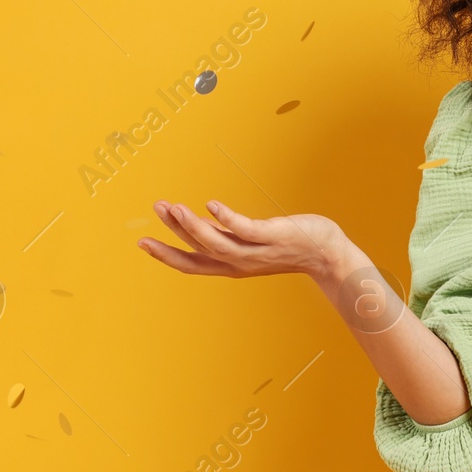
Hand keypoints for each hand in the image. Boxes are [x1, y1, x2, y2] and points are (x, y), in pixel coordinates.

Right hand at [137, 199, 348, 280]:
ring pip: (218, 243)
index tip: (143, 242)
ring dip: (194, 226)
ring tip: (173, 207)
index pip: (193, 263)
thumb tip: (204, 221)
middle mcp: (241, 263)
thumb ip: (229, 235)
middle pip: (199, 254)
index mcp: (233, 265)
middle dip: (173, 238)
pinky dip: (227, 219)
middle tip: (154, 213)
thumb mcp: (252, 242)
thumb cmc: (290, 244)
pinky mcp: (273, 236)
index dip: (167, 255)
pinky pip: (246, 229)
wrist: (328, 255)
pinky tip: (211, 205)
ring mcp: (257, 251)